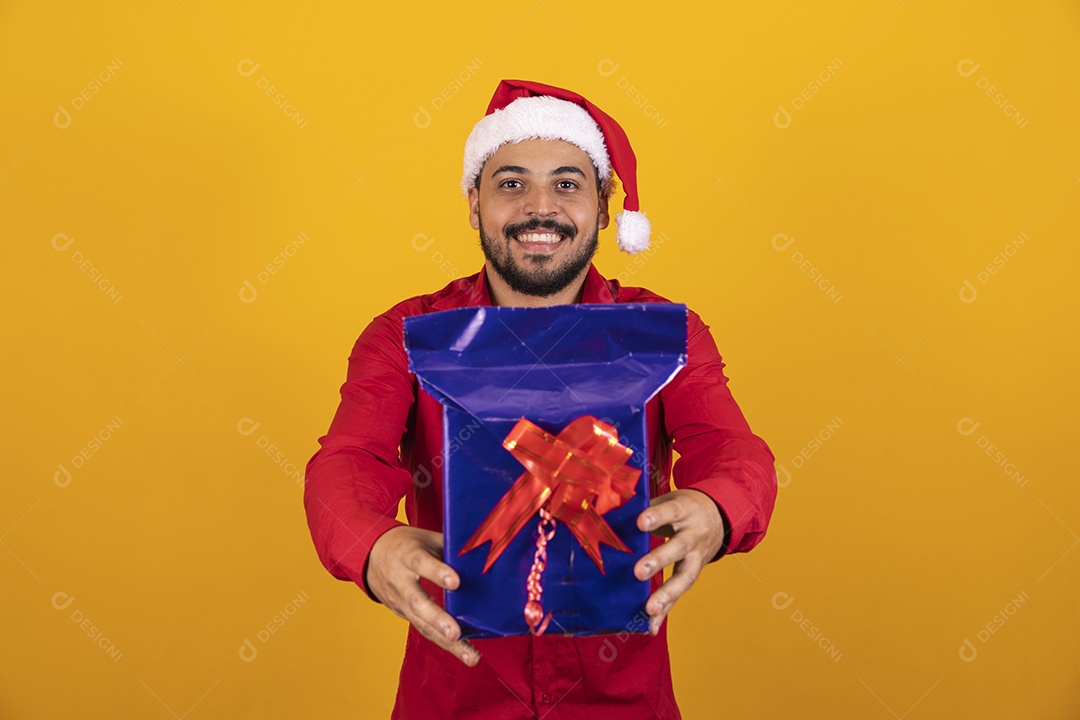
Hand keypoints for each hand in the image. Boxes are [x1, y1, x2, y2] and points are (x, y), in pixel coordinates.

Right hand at [367, 526, 478, 665]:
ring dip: (446, 642)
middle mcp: (401, 581)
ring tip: (469, 656)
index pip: (421, 563)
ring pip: (422, 623)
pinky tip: (465, 652)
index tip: (455, 582)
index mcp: (408, 555)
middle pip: (418, 602)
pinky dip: (444, 643)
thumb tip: (481, 556)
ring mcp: (400, 601)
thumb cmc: (407, 545)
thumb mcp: (425, 539)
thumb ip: (449, 547)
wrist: (370, 556)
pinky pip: (424, 629)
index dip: (437, 572)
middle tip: (455, 633)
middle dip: (437, 618)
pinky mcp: (403, 615)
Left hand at [634, 489, 726, 634]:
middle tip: (639, 572)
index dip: (657, 517)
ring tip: (650, 609)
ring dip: (667, 594)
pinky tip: (652, 627)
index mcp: (684, 511)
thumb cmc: (682, 508)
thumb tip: (607, 513)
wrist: (719, 515)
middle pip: (679, 547)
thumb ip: (645, 508)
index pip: (671, 512)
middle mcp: (693, 535)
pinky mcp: (693, 574)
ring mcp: (697, 557)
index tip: (641, 523)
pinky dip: (666, 612)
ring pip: (685, 576)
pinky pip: (680, 594)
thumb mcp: (669, 500)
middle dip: (659, 560)